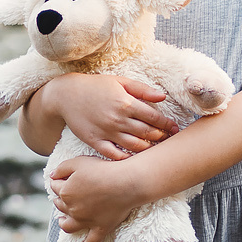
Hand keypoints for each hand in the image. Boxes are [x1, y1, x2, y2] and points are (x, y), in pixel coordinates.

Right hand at [38, 74, 178, 159]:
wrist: (66, 95)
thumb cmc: (95, 86)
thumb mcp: (119, 82)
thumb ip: (142, 89)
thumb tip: (162, 97)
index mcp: (126, 103)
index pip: (154, 117)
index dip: (167, 124)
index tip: (175, 128)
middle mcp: (118, 120)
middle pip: (147, 133)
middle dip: (162, 137)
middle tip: (170, 140)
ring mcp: (107, 132)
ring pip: (135, 146)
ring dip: (148, 149)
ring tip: (156, 150)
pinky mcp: (96, 142)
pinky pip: (115, 155)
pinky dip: (126, 159)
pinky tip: (134, 159)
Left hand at [48, 154, 150, 241]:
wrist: (126, 183)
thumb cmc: (103, 169)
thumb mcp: (79, 162)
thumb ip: (61, 168)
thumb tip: (51, 176)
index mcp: (65, 192)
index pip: (55, 187)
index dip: (59, 181)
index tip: (64, 178)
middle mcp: (72, 209)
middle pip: (60, 205)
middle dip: (60, 200)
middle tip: (65, 195)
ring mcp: (86, 221)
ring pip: (68, 226)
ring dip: (63, 223)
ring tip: (62, 221)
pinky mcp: (100, 228)